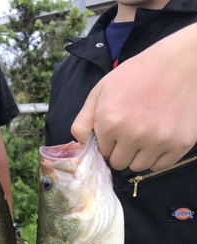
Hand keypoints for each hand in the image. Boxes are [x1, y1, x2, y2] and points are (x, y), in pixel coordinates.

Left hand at [71, 24, 196, 171]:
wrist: (179, 63)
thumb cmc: (136, 75)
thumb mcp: (101, 90)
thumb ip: (84, 119)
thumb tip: (79, 144)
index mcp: (110, 122)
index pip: (102, 152)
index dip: (108, 142)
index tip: (117, 130)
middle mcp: (133, 135)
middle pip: (118, 163)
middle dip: (121, 151)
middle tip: (131, 133)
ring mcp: (158, 141)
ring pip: (138, 167)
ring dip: (138, 156)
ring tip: (145, 134)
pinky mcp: (179, 144)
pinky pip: (160, 166)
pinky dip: (157, 157)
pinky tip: (159, 139)